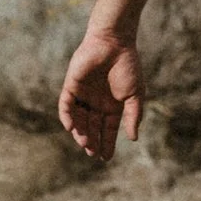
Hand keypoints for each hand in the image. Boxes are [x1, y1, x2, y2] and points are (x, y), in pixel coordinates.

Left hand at [58, 26, 144, 163]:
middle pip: (92, 127)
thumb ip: (132, 116)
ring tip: (85, 143)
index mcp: (112, 105)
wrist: (114, 42)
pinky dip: (68, 117)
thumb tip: (133, 138)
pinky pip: (66, 106)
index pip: (108, 129)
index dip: (107, 143)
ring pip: (78, 120)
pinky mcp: (71, 86)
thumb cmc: (127, 66)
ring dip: (81, 132)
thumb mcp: (134, 95)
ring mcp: (83, 95)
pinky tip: (73, 128)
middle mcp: (96, 102)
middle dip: (92, 141)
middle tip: (93, 153)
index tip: (106, 158)